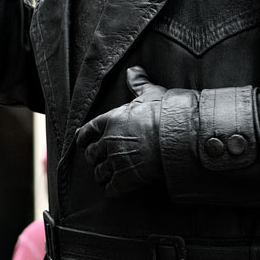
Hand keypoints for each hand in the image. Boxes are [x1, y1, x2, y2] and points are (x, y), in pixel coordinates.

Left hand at [76, 66, 165, 196]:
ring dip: (102, 175)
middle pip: (91, 154)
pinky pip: (111, 188)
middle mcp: (108, 141)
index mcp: (109, 120)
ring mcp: (116, 160)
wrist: (177, 136)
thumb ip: (138, 83)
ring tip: (105, 176)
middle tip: (97, 161)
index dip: (83, 138)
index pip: (87, 131)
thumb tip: (134, 70)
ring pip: (99, 172)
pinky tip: (114, 189)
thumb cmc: (164, 113)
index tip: (82, 142)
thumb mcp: (149, 93)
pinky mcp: (126, 178)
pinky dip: (111, 190)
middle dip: (94, 158)